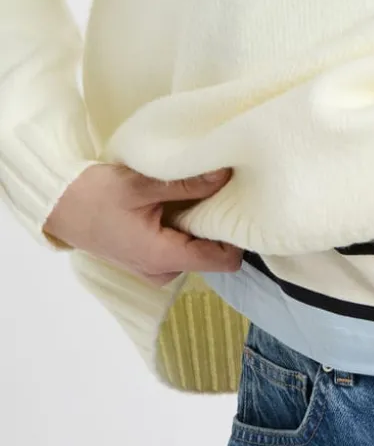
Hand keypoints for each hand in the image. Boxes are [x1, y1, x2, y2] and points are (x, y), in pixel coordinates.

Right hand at [42, 162, 243, 285]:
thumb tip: (227, 174)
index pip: (223, 261)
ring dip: (201, 221)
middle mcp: (163, 270)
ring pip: (197, 247)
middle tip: (225, 189)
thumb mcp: (142, 185)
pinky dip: (185, 224)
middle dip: (219, 223)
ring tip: (201, 189)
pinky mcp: (149, 256)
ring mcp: (156, 267)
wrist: (58, 205)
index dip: (238, 234)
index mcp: (163, 257)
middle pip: (213, 253)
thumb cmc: (94, 196)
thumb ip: (187, 183)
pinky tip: (182, 199)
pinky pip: (181, 244)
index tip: (242, 205)